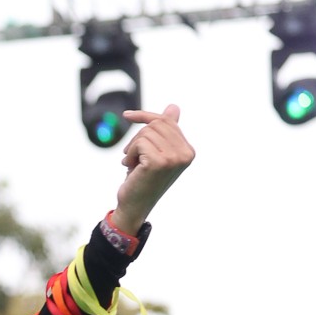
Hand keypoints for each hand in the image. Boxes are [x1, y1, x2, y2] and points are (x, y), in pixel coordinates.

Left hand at [113, 105, 194, 233]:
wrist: (134, 207)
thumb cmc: (143, 179)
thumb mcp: (156, 152)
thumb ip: (166, 131)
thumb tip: (173, 107)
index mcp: (188, 150)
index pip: (167, 121)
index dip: (145, 117)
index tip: (127, 115)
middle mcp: (185, 154)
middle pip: (156, 124)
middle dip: (138, 137)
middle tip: (133, 156)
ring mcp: (174, 158)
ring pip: (146, 133)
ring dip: (133, 147)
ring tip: (133, 164)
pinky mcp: (160, 162)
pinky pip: (140, 143)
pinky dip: (130, 153)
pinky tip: (130, 167)